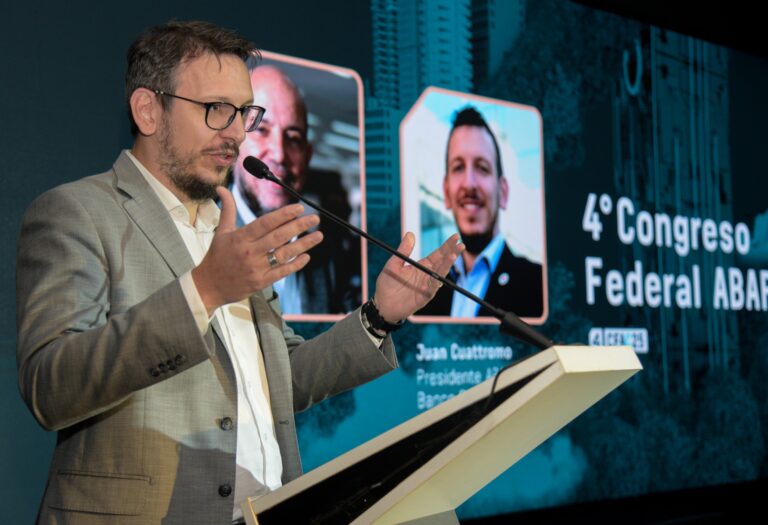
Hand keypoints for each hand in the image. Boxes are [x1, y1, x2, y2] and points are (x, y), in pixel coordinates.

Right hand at [192, 186, 322, 313]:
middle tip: (314, 218)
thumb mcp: (221, 232)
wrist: (208, 286)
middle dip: (299, 226)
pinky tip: (306, 256)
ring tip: (318, 235)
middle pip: (279, 237)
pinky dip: (295, 264)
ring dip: (304, 244)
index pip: (266, 223)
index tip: (299, 208)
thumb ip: (227, 209)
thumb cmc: (216, 257)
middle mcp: (249, 252)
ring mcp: (256, 268)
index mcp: (241, 238)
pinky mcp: (261, 282)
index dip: (284, 215)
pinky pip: (282, 272)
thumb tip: (221, 188)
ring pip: (284, 254)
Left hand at [373, 232, 463, 322]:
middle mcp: (427, 275)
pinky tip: (440, 275)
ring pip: (440, 274)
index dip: (447, 246)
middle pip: (443, 263)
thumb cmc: (387, 283)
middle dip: (452, 253)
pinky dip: (436, 282)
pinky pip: (432, 288)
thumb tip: (410, 234)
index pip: (438, 254)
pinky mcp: (424, 297)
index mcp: (422, 266)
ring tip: (453, 255)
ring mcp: (427, 286)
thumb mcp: (393, 264)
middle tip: (461, 244)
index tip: (456, 236)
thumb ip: (403, 250)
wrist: (382, 303)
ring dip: (447, 265)